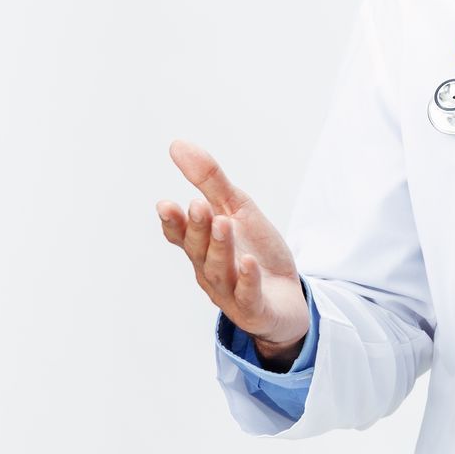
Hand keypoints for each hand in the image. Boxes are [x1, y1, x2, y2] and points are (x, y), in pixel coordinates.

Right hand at [157, 139, 309, 361]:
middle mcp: (210, 271)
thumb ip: (210, 182)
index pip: (181, 235)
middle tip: (198, 206)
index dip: (173, 222)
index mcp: (203, 248)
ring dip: (220, 247)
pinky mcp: (254, 309)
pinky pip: (247, 296)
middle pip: (199, 250)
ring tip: (223, 223)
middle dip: (197, 228)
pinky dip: (247, 280)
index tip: (166, 204)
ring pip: (220, 271)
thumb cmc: (256, 252)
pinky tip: (249, 263)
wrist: (288, 297)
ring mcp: (230, 292)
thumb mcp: (237, 210)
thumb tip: (177, 144)